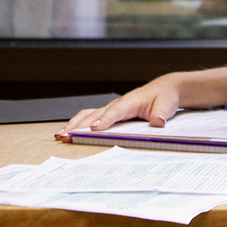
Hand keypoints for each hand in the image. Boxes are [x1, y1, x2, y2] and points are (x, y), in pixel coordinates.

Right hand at [55, 77, 180, 140]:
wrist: (163, 90)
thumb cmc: (163, 98)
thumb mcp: (167, 105)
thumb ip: (161, 113)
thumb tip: (158, 121)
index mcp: (130, 101)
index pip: (115, 112)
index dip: (104, 120)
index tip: (94, 129)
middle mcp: (117, 104)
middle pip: (95, 115)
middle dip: (80, 126)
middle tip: (67, 136)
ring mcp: (111, 108)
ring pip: (88, 115)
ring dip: (74, 125)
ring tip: (60, 136)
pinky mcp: (108, 113)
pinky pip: (89, 117)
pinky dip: (77, 124)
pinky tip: (67, 132)